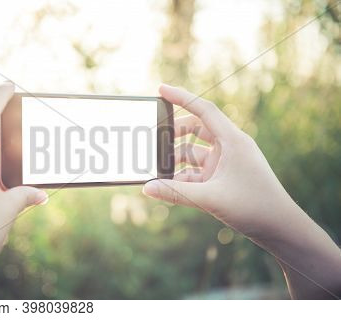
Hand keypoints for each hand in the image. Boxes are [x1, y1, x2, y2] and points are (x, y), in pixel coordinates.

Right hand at [143, 84, 340, 298]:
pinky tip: (169, 188)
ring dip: (177, 161)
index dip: (182, 97)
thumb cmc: (254, 207)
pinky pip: (198, 171)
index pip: (204, 110)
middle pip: (196, 129)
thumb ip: (175, 192)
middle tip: (155, 141)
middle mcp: (229, 147)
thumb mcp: (210, 198)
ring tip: (158, 171)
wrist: (279, 228)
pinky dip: (183, 177)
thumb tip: (147, 188)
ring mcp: (226, 162)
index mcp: (233, 141)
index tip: (161, 90)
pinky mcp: (223, 177)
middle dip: (174, 135)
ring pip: (195, 152)